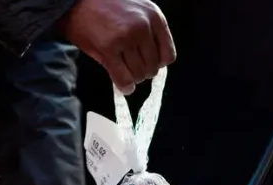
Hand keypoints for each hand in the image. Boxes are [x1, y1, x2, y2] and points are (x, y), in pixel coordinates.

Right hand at [59, 0, 175, 94]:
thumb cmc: (104, 5)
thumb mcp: (136, 9)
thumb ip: (149, 30)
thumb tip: (156, 62)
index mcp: (154, 16)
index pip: (168, 55)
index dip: (157, 64)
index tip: (146, 63)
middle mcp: (143, 26)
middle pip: (153, 68)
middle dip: (142, 72)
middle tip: (130, 67)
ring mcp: (126, 38)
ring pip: (139, 75)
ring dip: (132, 78)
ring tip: (123, 70)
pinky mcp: (109, 49)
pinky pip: (123, 79)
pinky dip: (124, 87)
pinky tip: (122, 85)